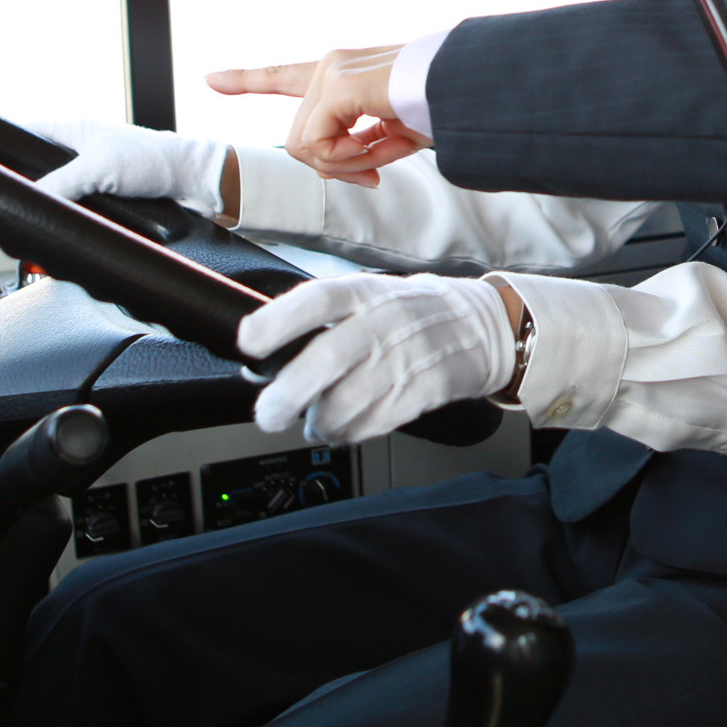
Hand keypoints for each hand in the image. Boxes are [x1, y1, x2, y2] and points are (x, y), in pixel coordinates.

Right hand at [28, 119, 233, 218]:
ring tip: (35, 224)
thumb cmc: (155, 159)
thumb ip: (61, 183)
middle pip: (36, 170)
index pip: (23, 133)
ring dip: (50, 209)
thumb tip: (28, 200)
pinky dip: (70, 222)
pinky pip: (77, 212)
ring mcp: (92, 177)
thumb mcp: (99, 167)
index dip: (2, 148)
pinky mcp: (106, 200)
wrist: (196, 184)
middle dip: (24, 189)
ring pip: (57, 195)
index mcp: (73, 131)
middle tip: (10, 206)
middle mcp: (80, 152)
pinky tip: (63, 232)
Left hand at [209, 46, 422, 186]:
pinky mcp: (339, 87)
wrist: (471, 91)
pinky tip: (375, 150)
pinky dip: (347, 159)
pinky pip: (319, 145)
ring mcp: (333, 73)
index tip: (210, 79)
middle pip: (300, 139)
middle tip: (374, 172)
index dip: (246, 79)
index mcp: (344, 74)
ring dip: (344, 164)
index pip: (284, 75)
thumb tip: (335, 169)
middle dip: (336, 165)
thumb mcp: (394, 134)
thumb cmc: (442, 109)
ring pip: (305, 147)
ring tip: (380, 157)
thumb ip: (359, 147)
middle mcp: (332, 66)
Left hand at [240, 272, 516, 445]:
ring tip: (315, 423)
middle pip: (327, 359)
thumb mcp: (366, 298)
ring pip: (347, 403)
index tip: (248, 342)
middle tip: (268, 414)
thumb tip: (258, 363)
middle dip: (288, 394)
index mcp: (362, 293)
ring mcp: (405, 359)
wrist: (477, 327)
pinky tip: (344, 428)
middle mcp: (383, 323)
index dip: (278, 321)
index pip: (316, 300)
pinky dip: (349, 433)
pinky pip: (374, 424)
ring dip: (320, 423)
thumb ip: (318, 325)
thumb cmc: (407, 313)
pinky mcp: (423, 392)